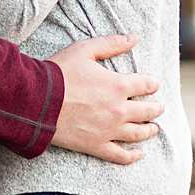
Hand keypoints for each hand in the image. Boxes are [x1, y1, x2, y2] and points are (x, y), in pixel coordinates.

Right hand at [50, 35, 161, 163]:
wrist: (35, 101)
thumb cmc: (58, 73)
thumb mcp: (85, 50)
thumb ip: (112, 44)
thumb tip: (135, 38)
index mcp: (117, 85)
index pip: (145, 85)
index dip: (152, 84)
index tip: (153, 84)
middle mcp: (118, 110)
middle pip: (147, 111)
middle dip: (156, 108)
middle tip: (159, 108)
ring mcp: (108, 130)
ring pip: (138, 134)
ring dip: (149, 130)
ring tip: (153, 128)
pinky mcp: (96, 145)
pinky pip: (120, 155)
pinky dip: (133, 156)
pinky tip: (139, 154)